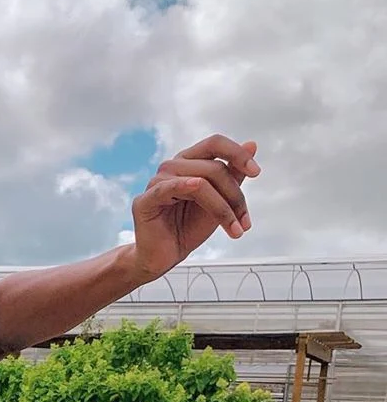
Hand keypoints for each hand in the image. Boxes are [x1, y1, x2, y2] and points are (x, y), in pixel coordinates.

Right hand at [130, 135, 260, 280]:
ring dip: (222, 207)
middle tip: (244, 222)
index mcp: (188, 161)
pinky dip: (184, 186)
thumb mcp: (219, 201)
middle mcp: (172, 166)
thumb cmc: (188, 228)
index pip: (215, 144)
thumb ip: (233, 175)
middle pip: (214, 168)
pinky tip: (195, 187)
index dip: (237, 154)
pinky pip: (169, 188)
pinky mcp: (145, 201)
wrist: (165, 257)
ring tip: (234, 229)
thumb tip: (252, 145)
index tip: (256, 173)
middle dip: (235, 196)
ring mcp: (157, 182)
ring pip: (201, 182)